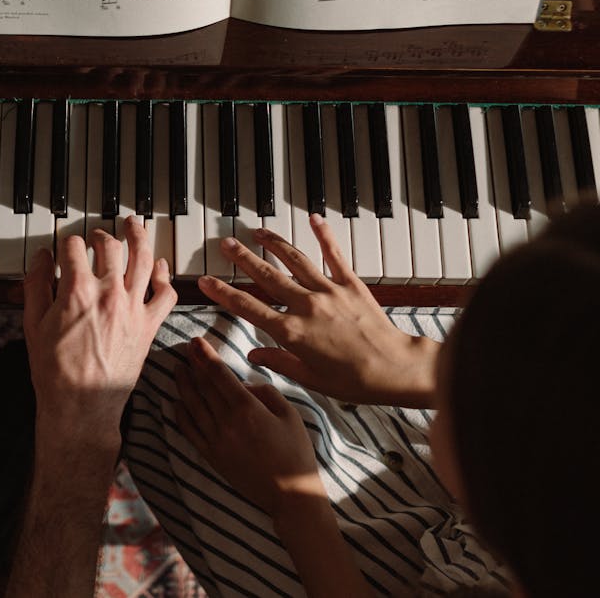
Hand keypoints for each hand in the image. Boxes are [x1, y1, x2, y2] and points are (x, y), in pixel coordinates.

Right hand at [22, 216, 177, 445]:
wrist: (81, 406)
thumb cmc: (54, 371)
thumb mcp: (32, 324)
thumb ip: (36, 285)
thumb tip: (41, 257)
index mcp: (77, 290)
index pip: (74, 247)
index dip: (67, 243)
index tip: (65, 248)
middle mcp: (109, 292)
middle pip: (111, 246)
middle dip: (100, 236)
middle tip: (96, 237)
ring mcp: (133, 308)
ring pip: (143, 258)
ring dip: (139, 236)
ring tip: (134, 225)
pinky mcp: (149, 325)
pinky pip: (166, 292)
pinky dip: (164, 274)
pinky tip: (158, 265)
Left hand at [174, 336, 323, 517]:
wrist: (289, 495)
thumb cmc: (295, 452)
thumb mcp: (290, 414)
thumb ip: (266, 392)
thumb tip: (244, 385)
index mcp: (247, 408)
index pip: (219, 374)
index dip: (205, 355)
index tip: (196, 341)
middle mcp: (226, 422)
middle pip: (203, 386)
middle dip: (192, 364)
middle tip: (185, 348)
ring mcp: (215, 440)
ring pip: (192, 405)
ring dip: (183, 385)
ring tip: (177, 369)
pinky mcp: (211, 456)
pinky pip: (190, 431)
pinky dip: (180, 414)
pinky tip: (176, 403)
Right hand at [198, 215, 439, 408]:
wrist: (394, 369)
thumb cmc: (354, 380)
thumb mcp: (309, 378)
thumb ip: (279, 362)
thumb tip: (255, 356)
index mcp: (292, 332)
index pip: (248, 308)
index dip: (223, 293)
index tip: (205, 281)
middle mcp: (306, 306)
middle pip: (266, 276)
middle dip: (242, 259)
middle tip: (225, 244)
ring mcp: (328, 291)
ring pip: (294, 260)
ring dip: (273, 243)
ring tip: (257, 231)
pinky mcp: (351, 284)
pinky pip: (334, 255)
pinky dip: (324, 235)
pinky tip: (313, 219)